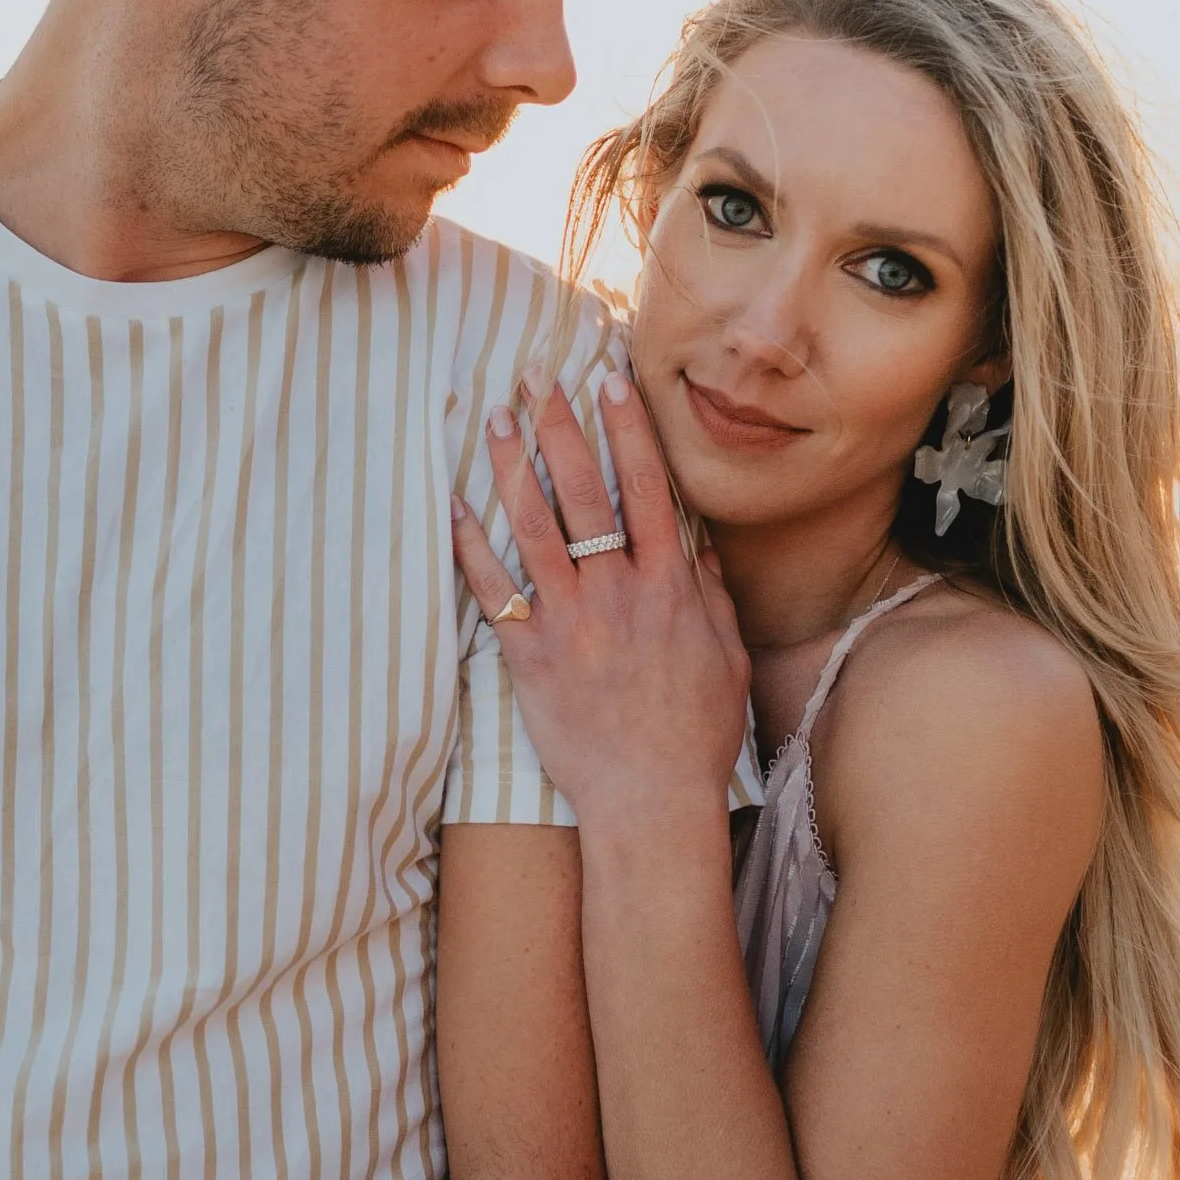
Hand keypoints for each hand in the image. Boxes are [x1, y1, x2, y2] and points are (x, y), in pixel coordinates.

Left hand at [451, 371, 752, 835]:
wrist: (650, 799)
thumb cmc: (695, 734)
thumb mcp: (724, 656)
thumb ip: (709, 595)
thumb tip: (698, 548)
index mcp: (669, 587)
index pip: (646, 489)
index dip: (626, 431)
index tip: (607, 384)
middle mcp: (618, 593)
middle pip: (584, 492)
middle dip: (559, 428)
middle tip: (536, 380)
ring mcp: (571, 622)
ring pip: (535, 527)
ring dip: (511, 468)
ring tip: (493, 421)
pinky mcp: (530, 657)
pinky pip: (495, 592)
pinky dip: (472, 548)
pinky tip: (454, 508)